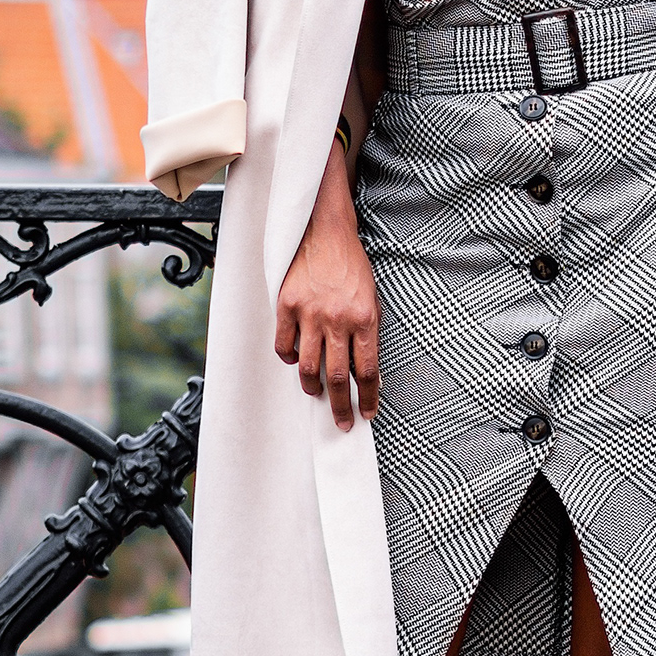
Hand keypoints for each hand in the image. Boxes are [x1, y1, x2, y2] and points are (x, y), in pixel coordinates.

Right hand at [275, 175, 380, 426]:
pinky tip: (294, 362)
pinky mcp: (287, 306)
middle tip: (342, 424)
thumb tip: (364, 373)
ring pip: (308, 367)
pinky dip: (288, 359)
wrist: (325, 232)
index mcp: (365, 319)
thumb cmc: (352, 267)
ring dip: (313, 387)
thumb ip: (367, 334)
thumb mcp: (372, 299)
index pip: (368, 370)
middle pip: (340, 377)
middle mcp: (338, 319)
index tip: (368, 413)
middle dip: (342, 406)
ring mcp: (310, 313)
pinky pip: (283, 345)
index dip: (369, 397)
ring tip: (317, 394)